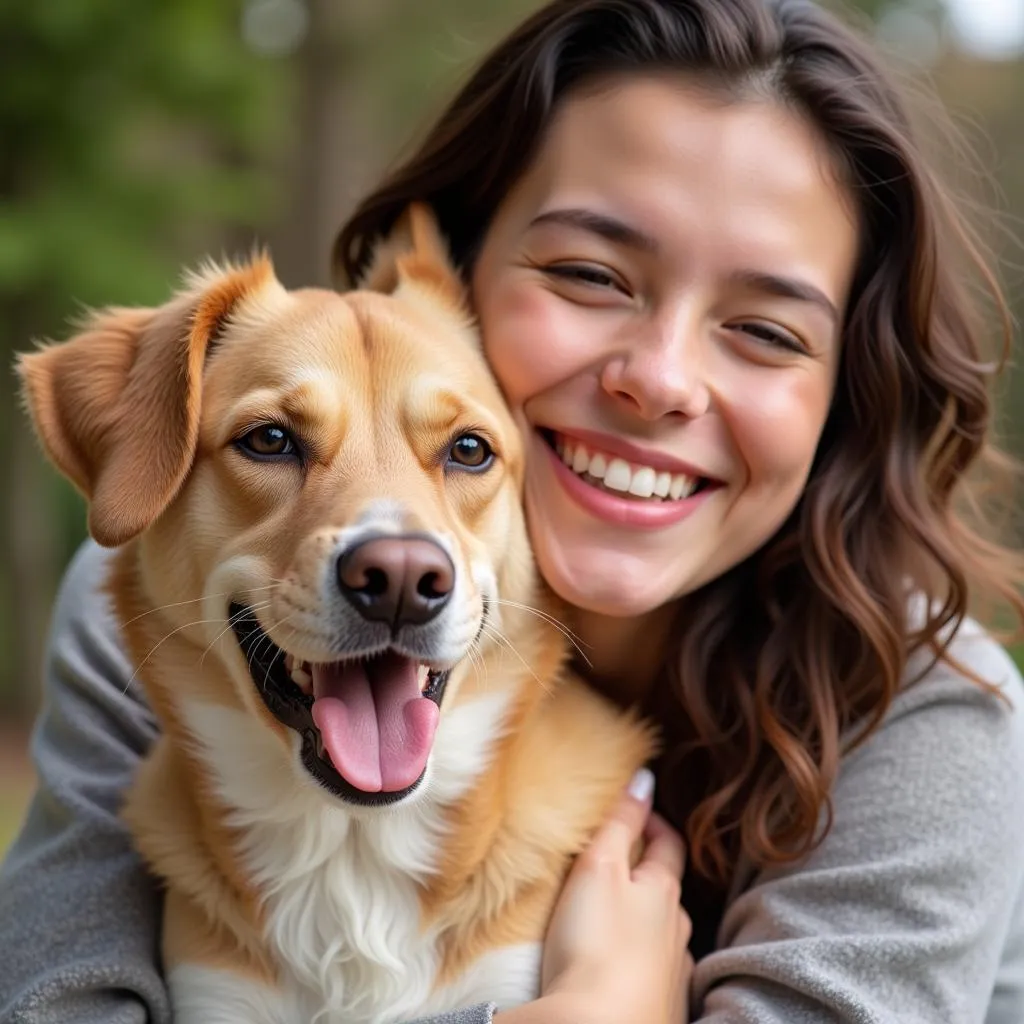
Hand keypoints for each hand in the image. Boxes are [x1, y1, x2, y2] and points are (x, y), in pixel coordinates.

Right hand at [540, 769, 692, 1023]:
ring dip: (639, 922)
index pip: (668, 844)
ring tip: (606, 917)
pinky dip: (634, 963)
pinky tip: (615, 969)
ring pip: (659, 935)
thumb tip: (644, 776)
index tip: (633, 808)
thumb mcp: (601, 867)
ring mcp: (671, 974)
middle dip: (644, 873)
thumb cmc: (598, 946)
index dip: (652, 822)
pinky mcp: (657, 1009)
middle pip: (665, 890)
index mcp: (665, 892)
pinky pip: (649, 975)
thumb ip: (621, 822)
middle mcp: (677, 931)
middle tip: (612, 860)